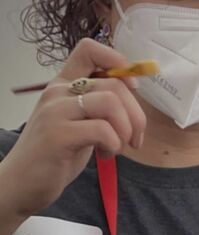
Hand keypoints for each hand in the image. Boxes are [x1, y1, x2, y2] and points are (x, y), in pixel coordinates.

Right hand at [1, 39, 145, 218]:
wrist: (23, 182)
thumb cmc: (57, 154)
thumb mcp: (80, 123)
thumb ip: (100, 107)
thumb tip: (133, 92)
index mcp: (63, 85)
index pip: (89, 50)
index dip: (119, 62)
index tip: (132, 87)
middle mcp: (58, 92)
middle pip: (115, 85)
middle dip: (137, 115)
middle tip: (134, 139)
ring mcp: (56, 111)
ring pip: (111, 103)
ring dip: (125, 130)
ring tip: (116, 148)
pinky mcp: (59, 134)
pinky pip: (104, 130)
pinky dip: (114, 145)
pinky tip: (104, 155)